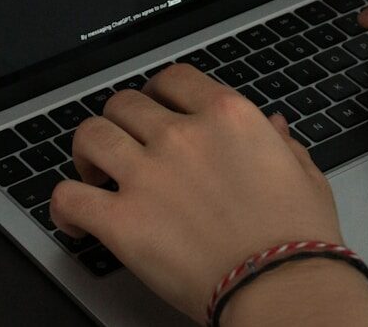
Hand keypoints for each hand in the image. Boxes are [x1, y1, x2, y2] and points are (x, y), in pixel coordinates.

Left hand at [49, 64, 344, 323]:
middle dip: (120, 120)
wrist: (285, 289)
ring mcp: (148, 175)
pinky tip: (72, 219)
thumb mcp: (303, 174)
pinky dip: (63, 205)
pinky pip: (70, 196)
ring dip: (87, 151)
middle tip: (124, 142)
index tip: (153, 105)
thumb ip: (280, 142)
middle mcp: (181, 135)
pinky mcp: (123, 220)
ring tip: (93, 171)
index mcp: (225, 116)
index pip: (172, 79)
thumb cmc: (299, 238)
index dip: (156, 90)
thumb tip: (273, 124)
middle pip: (125, 103)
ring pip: (91, 135)